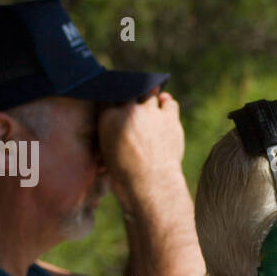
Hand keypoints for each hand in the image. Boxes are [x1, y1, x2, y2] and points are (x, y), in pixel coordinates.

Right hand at [99, 90, 184, 209]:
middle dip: (132, 96)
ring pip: (150, 93)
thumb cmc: (125, 175)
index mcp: (107, 118)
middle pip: (130, 91)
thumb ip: (109, 131)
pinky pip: (169, 102)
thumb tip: (115, 121)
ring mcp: (150, 112)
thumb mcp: (106, 152)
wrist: (151, 184)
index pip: (109, 96)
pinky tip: (164, 106)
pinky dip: (167, 103)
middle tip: (135, 105)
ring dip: (150, 98)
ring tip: (151, 108)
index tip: (118, 101)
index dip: (114, 98)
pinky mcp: (169, 118)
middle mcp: (128, 110)